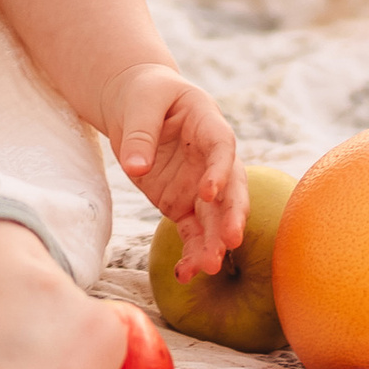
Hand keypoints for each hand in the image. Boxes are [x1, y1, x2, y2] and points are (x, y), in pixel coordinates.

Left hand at [106, 66, 245, 280]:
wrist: (135, 105)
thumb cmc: (144, 95)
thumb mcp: (140, 103)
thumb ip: (140, 133)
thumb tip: (136, 167)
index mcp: (209, 124)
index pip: (222, 148)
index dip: (219, 170)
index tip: (208, 192)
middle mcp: (213, 160)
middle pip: (231, 189)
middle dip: (232, 215)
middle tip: (232, 239)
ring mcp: (200, 186)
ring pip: (215, 218)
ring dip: (214, 242)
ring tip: (208, 267)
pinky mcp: (183, 205)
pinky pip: (193, 232)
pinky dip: (192, 253)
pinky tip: (186, 274)